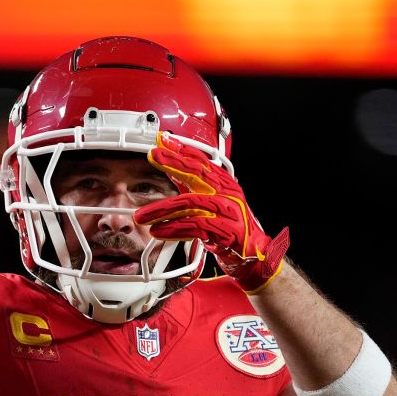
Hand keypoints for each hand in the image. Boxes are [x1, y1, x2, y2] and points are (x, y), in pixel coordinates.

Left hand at [135, 132, 289, 291]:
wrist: (254, 255)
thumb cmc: (231, 228)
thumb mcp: (211, 203)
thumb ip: (192, 187)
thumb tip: (172, 171)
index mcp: (224, 184)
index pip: (202, 161)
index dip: (183, 148)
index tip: (163, 139)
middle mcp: (227, 194)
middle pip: (198, 173)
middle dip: (174, 162)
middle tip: (154, 155)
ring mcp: (228, 211)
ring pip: (190, 203)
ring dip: (162, 209)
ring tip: (142, 216)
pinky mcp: (226, 231)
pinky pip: (195, 227)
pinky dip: (174, 229)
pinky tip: (158, 231)